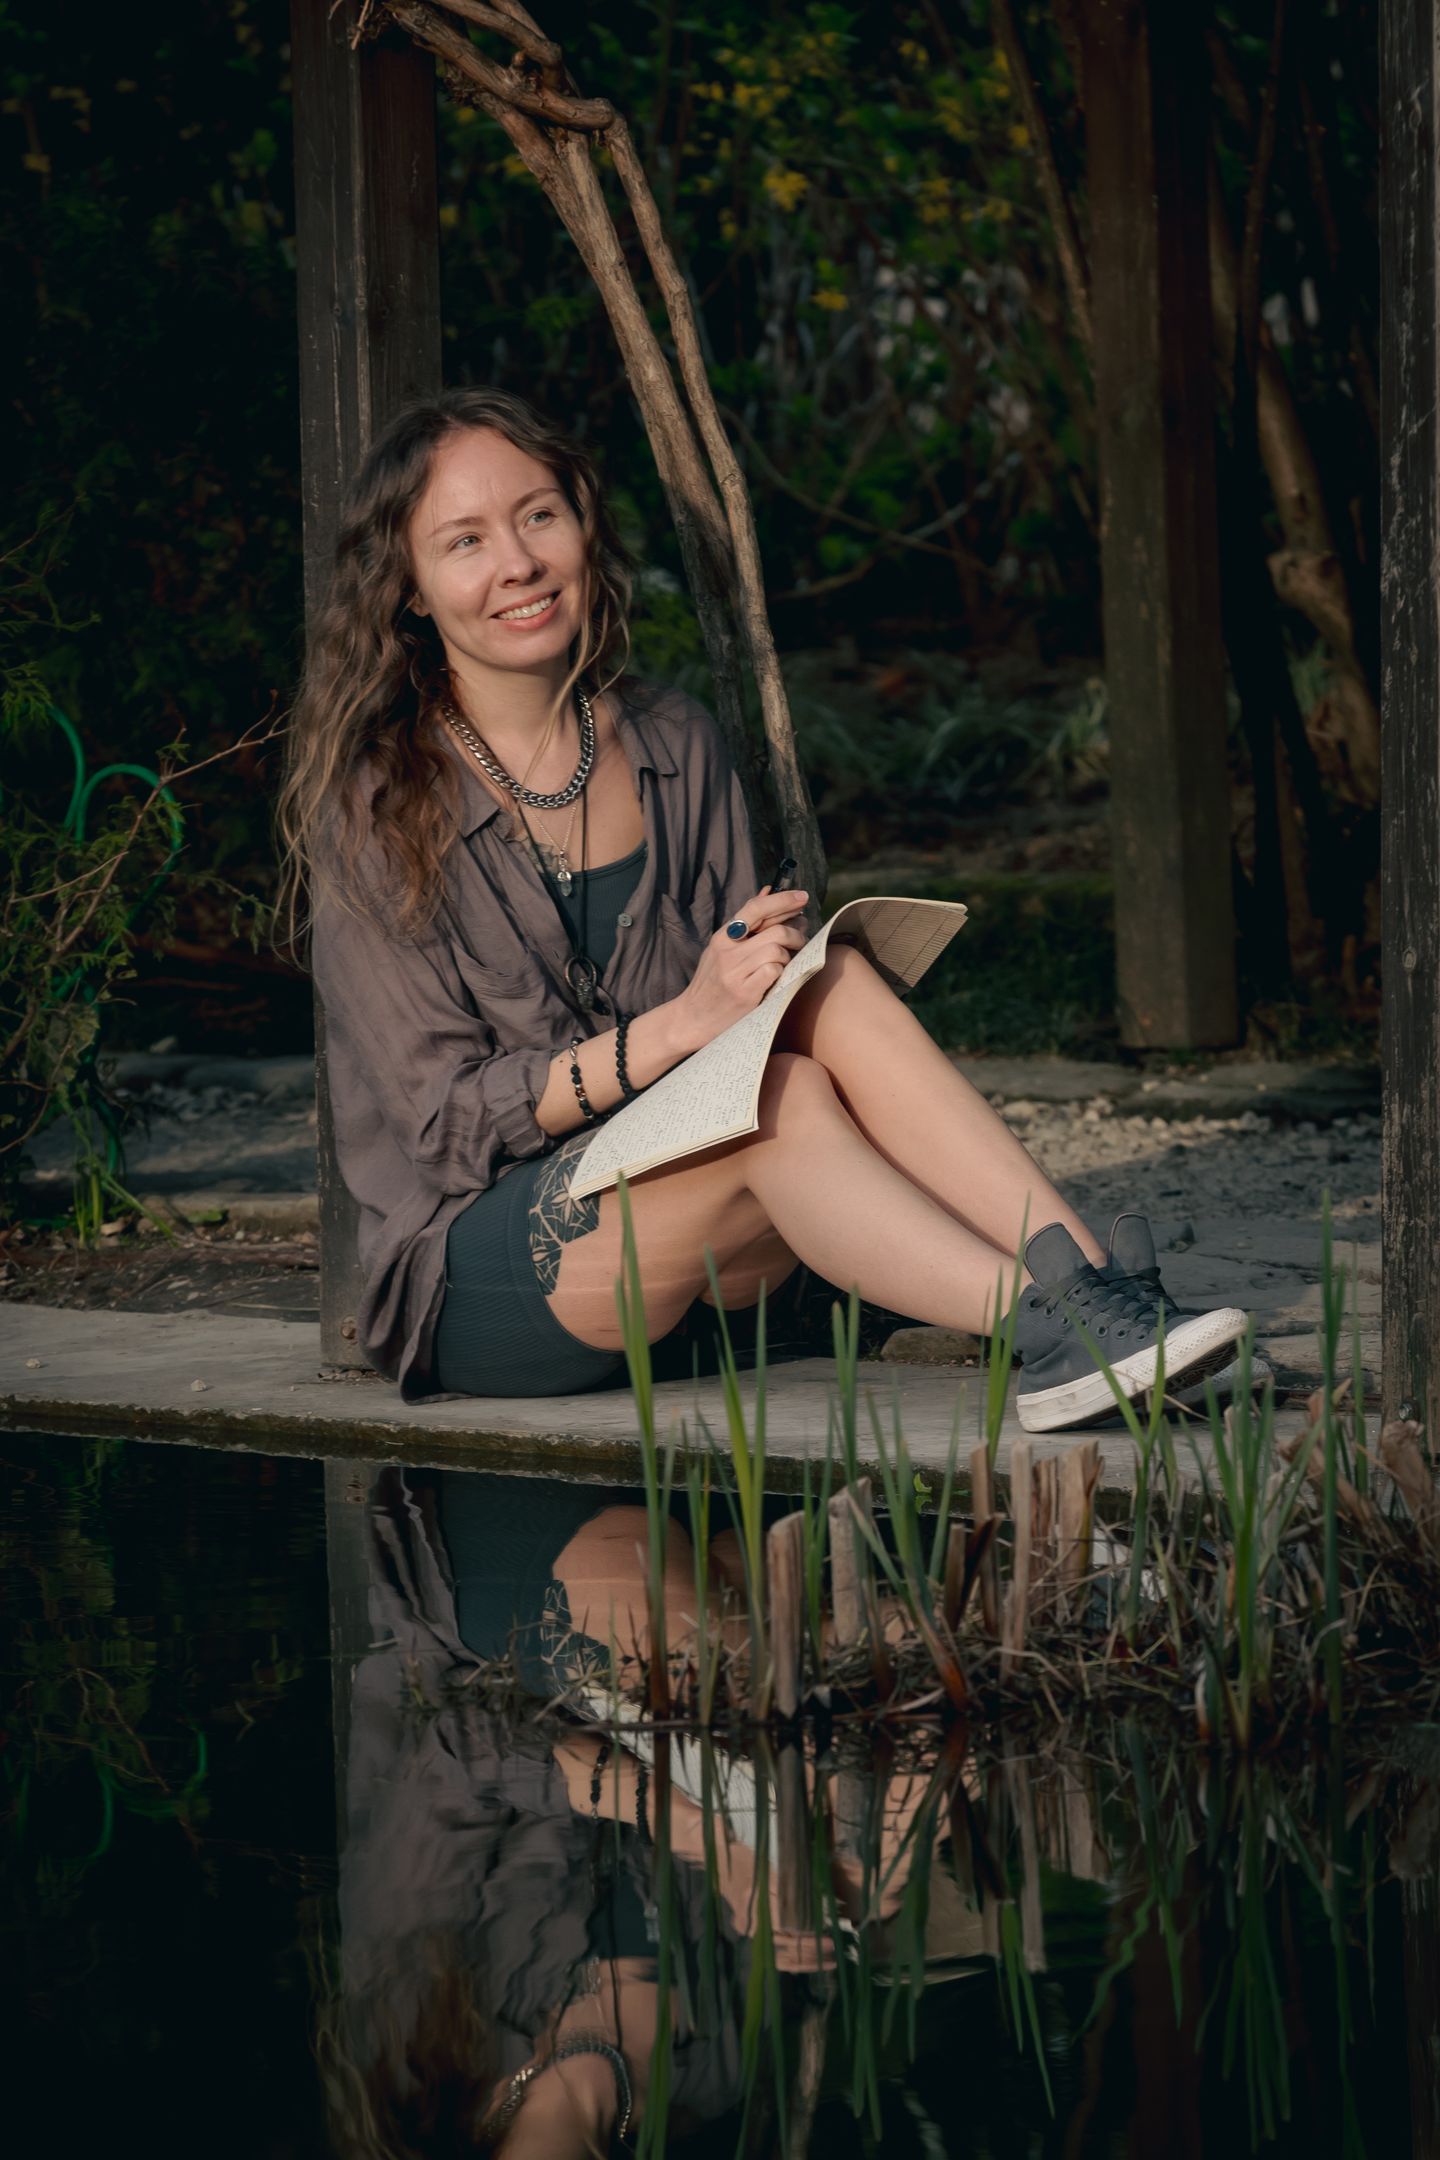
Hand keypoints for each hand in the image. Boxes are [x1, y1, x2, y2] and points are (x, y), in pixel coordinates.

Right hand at [669, 887, 810, 1054]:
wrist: (692, 1018)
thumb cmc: (712, 982)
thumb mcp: (723, 948)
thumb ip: (747, 922)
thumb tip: (768, 890)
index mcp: (723, 937)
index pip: (756, 908)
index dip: (783, 899)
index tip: (802, 896)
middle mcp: (728, 952)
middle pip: (776, 930)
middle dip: (796, 934)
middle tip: (800, 940)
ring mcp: (735, 973)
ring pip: (778, 951)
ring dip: (789, 956)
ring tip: (786, 963)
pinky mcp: (744, 993)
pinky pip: (774, 972)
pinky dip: (781, 973)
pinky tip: (776, 979)